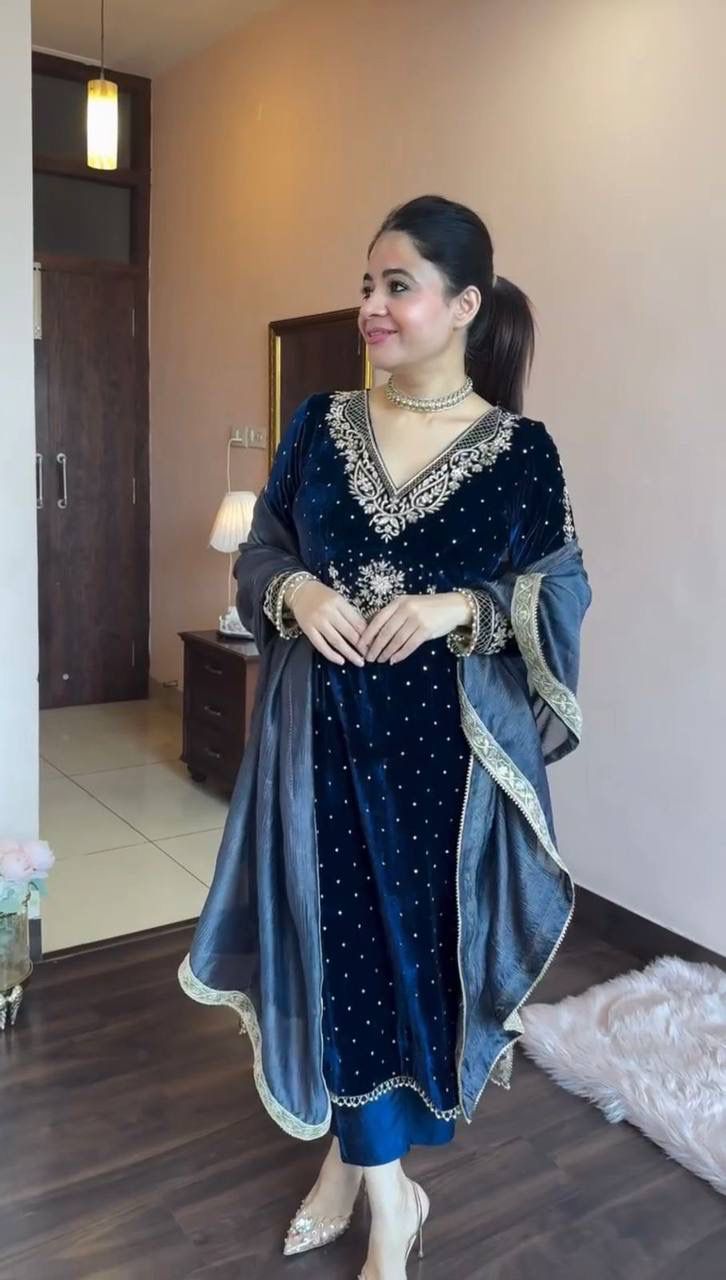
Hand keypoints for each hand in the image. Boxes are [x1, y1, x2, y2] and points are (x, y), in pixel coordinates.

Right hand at [286, 579, 366, 665]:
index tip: (373, 644)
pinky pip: (321, 645)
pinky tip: (341, 661)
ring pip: (336, 641)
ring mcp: (317, 621)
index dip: (367, 635)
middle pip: (348, 632)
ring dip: (349, 653)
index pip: (356, 621)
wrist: (300, 591)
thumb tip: (365, 631)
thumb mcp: (338, 599)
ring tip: (359, 662)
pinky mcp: (307, 630)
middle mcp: (328, 611)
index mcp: (339, 602)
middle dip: (361, 646)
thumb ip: (349, 613)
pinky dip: (331, 655)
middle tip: (370, 656)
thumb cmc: (322, 596)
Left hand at [357, 592, 472, 663]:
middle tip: (368, 658)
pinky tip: (394, 660)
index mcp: (398, 602)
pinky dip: (400, 654)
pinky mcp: (426, 629)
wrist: (453, 606)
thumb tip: (373, 631)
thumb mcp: (409, 605)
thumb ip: (394, 615)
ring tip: (379, 660)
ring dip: (386, 652)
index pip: (378, 619)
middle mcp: (406, 609)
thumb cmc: (428, 608)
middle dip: (375, 647)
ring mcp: (416, 619)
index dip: (367, 634)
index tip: (359, 646)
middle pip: (385, 632)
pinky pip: (409, 645)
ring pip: (396, 640)